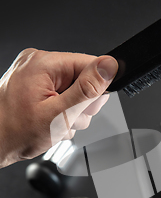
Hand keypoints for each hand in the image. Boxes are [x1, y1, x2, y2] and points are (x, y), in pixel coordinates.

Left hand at [0, 48, 117, 166]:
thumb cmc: (14, 133)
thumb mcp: (58, 114)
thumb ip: (87, 90)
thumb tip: (109, 66)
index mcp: (43, 63)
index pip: (90, 64)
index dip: (95, 89)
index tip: (86, 107)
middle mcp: (38, 63)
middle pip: (84, 78)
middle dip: (81, 104)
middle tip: (65, 119)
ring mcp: (35, 74)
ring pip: (75, 90)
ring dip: (71, 112)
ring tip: (54, 123)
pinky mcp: (34, 85)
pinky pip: (61, 94)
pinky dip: (60, 111)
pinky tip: (49, 121)